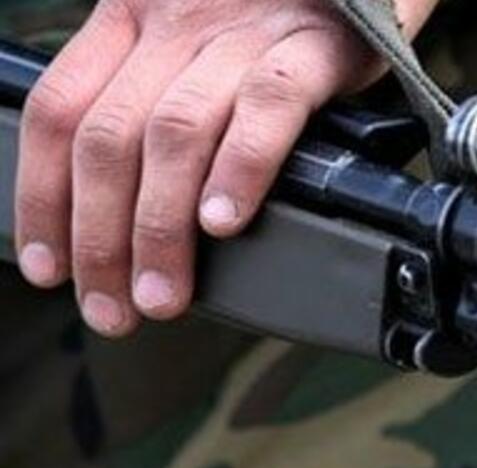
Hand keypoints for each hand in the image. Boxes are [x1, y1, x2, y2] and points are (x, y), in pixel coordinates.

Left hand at [14, 0, 436, 336]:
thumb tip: (127, 211)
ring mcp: (243, 33)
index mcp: (132, 17)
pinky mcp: (311, 45)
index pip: (59, 110)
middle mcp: (177, 22)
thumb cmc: (271, 16)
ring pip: (175, 134)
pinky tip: (225, 220)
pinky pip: (266, 108)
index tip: (50, 266)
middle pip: (110, 138)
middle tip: (112, 306)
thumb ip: (153, 99)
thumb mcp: (190, 42)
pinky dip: (240, 168)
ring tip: (162, 290)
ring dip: (160, 227)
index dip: (42, 197)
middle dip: (100, 238)